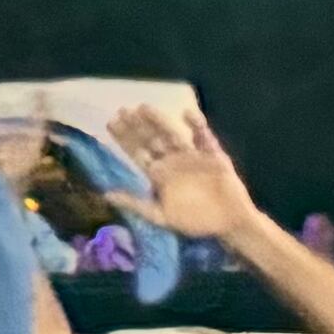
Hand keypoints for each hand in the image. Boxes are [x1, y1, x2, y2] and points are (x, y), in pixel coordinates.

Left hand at [109, 106, 258, 243]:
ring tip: (145, 108)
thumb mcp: (160, 216)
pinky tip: (187, 114)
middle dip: (138, 126)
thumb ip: (135, 204)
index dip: (124, 138)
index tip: (110, 123)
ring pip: (173, 135)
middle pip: (151, 139)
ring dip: (160, 122)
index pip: (136, 151)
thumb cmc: (193, 220)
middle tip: (123, 111)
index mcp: (157, 172)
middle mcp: (171, 160)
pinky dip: (197, 126)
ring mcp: (192, 156)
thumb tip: (105, 196)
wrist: (228, 225)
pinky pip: (205, 138)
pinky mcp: (214, 156)